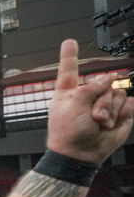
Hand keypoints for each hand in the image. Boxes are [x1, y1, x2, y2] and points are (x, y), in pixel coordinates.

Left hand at [46, 39, 133, 165]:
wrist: (81, 154)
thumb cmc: (69, 133)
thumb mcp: (73, 107)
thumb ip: (90, 89)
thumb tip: (109, 77)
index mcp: (69, 92)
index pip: (69, 70)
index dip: (70, 56)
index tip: (69, 41)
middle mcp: (87, 95)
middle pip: (103, 82)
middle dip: (101, 100)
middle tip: (94, 117)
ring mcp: (104, 103)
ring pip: (117, 93)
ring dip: (110, 109)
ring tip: (100, 123)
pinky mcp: (119, 112)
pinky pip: (128, 104)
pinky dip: (121, 114)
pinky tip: (111, 124)